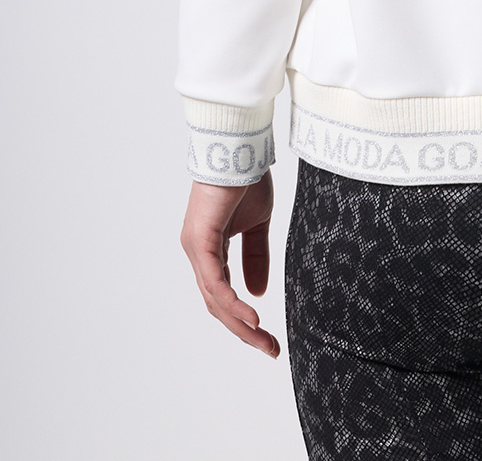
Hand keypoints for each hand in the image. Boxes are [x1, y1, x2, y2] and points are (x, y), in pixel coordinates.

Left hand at [180, 171, 280, 357]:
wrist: (240, 148)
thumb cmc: (246, 179)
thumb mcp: (258, 224)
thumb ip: (256, 256)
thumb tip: (258, 293)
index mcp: (210, 251)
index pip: (222, 295)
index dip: (243, 320)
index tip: (267, 338)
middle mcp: (198, 254)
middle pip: (216, 305)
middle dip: (243, 331)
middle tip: (269, 349)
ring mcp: (196, 249)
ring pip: (214, 299)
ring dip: (239, 324)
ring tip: (263, 340)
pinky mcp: (200, 241)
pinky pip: (214, 281)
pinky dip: (231, 302)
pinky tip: (250, 317)